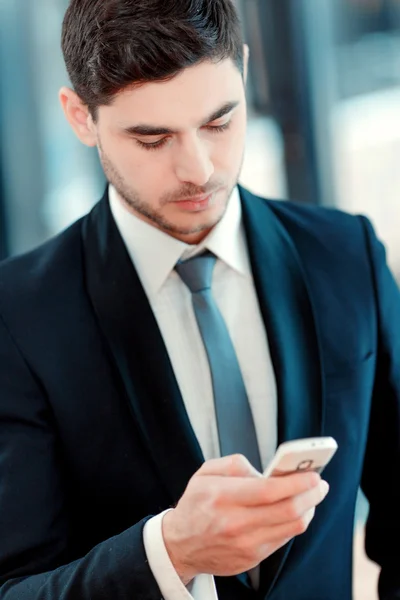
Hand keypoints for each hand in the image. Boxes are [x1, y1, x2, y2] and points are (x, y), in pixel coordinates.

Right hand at [162, 454, 328, 582]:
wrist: (180, 544)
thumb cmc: (195, 505)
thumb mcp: (205, 472)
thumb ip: (235, 464)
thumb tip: (264, 469)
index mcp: (223, 496)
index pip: (270, 491)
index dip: (297, 482)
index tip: (312, 474)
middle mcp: (235, 523)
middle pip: (288, 511)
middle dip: (311, 495)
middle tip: (319, 484)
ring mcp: (246, 544)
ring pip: (291, 527)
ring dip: (308, 509)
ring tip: (311, 495)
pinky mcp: (252, 557)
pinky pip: (283, 539)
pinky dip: (294, 523)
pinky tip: (295, 511)